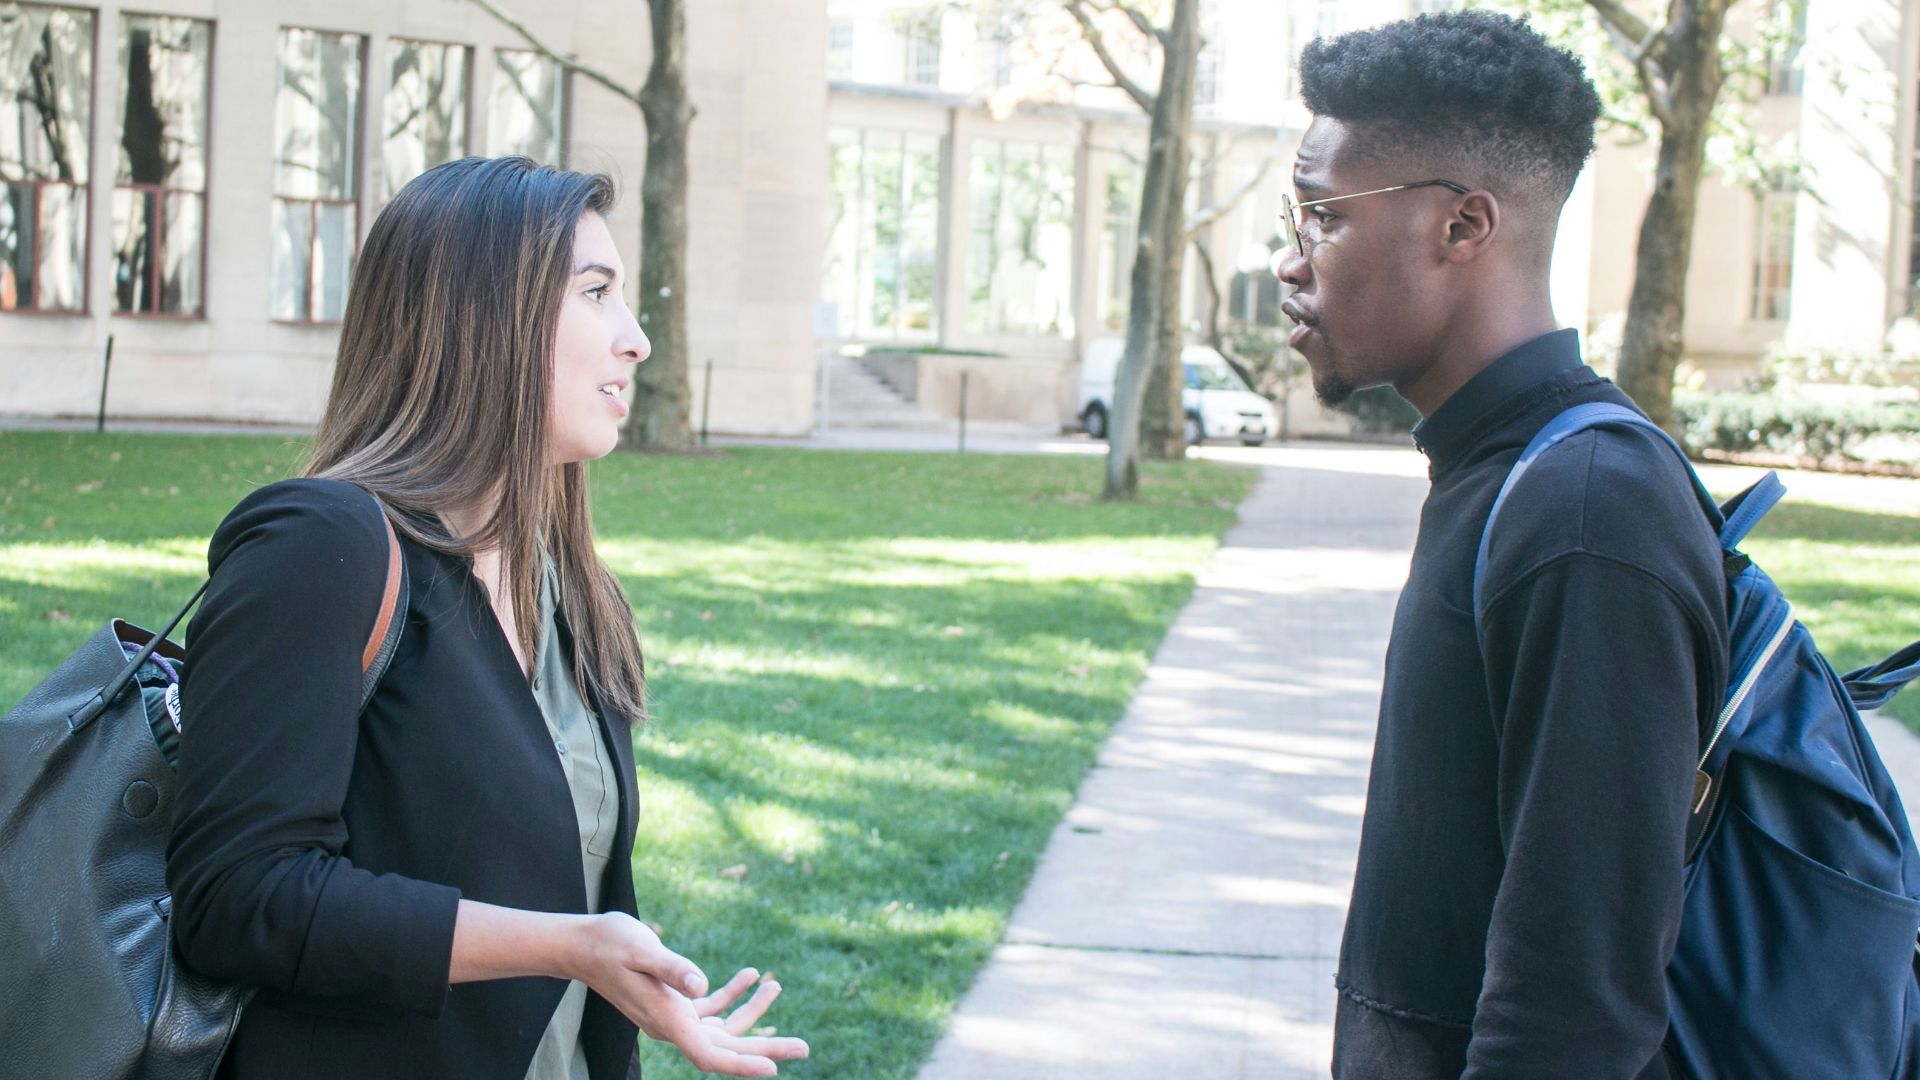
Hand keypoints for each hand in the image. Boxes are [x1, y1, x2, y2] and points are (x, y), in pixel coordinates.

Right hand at [571, 915, 809, 1075]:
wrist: (582, 944)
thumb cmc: (610, 944)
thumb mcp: (644, 950)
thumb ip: (673, 968)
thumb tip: (702, 985)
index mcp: (667, 1020)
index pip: (710, 1056)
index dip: (742, 1064)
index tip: (774, 1069)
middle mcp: (672, 1025)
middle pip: (725, 1047)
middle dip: (765, 1047)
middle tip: (803, 1048)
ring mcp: (673, 1016)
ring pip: (721, 1027)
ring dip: (752, 1012)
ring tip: (776, 987)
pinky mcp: (672, 1002)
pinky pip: (710, 1009)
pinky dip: (731, 996)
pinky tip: (749, 976)